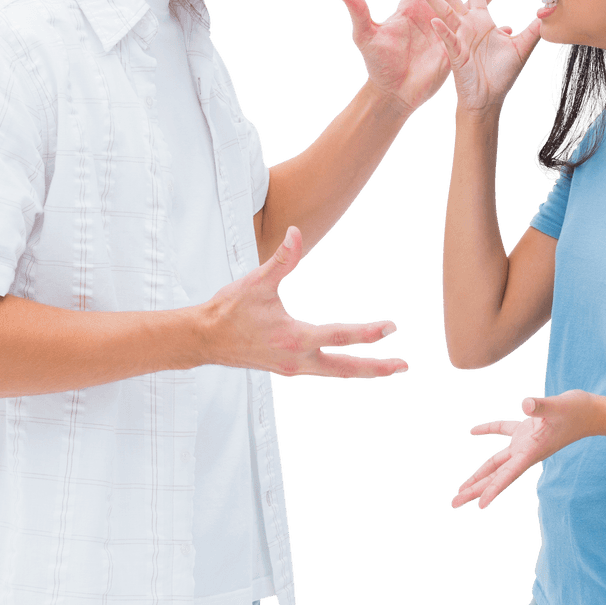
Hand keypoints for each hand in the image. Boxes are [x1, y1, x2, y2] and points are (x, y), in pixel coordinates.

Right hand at [198, 226, 407, 378]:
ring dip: (359, 370)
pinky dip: (337, 366)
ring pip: (334, 372)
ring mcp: (292, 367)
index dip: (369, 332)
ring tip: (383, 367)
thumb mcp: (257, 281)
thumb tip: (296, 232)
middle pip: (346, 369)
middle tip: (403, 366)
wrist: (202, 339)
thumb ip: (282, 258)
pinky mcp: (285, 367)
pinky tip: (344, 359)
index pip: (341, 336)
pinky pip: (319, 369)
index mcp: (296, 338)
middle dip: (376, 369)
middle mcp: (298, 359)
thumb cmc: (229, 309)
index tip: (391, 327)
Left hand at [334, 0, 511, 115]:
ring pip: (468, 1)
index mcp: (409, 5)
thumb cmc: (379, 65)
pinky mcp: (457, 43)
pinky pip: (476, 28)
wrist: (395, 92)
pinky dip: (492, 20)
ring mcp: (445, 26)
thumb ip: (358, 11)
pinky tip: (508, 19)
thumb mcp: (366, 36)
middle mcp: (429, 11)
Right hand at [415, 0, 541, 113]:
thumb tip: (549, 11)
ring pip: (443, 13)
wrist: (489, 100)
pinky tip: (435, 20)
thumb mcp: (522, 48)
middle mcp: (467, 26)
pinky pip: (448, 40)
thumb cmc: (502, 76)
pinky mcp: (456, 54)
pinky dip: (443, 30)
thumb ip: (534, 29)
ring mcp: (459, 39)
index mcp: (481, 21)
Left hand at [451, 391, 594, 508]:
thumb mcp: (558, 406)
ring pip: (496, 462)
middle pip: (495, 475)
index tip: (480, 505)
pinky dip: (488, 430)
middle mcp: (526, 452)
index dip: (494, 489)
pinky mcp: (526, 430)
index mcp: (532, 451)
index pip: (508, 474)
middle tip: (454, 503)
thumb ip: (540, 406)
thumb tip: (525, 404)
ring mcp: (524, 442)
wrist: (592, 411)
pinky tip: (474, 431)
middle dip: (475, 489)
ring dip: (479, 474)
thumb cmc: (577, 410)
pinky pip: (503, 431)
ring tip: (460, 489)